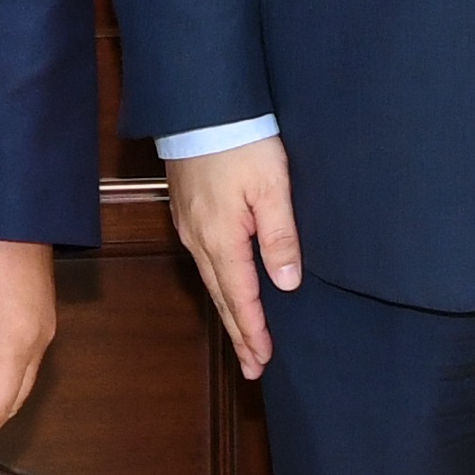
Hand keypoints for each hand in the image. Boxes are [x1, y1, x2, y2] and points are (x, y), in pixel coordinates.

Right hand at [163, 135, 299, 379]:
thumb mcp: (272, 187)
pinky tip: (227, 290)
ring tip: (244, 340)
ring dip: (229, 313)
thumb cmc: (241, 141)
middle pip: (222, 298)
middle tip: (253, 368)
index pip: (242, 298)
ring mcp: (189, 226)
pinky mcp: (187, 212)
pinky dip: (219, 286)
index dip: (254, 331)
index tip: (263, 361)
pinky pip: (204, 261)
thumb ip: (280, 237)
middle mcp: (199, 240)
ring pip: (211, 281)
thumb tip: (287, 284)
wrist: (200, 106)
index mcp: (222, 239)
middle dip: (240, 334)